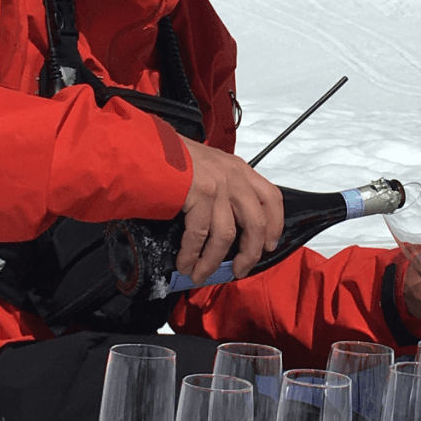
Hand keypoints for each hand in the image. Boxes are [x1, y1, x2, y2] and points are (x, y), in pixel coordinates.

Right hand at [177, 138, 283, 285]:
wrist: (146, 146)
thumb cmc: (171, 157)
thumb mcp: (208, 165)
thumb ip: (221, 188)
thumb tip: (223, 226)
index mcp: (238, 168)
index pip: (271, 197)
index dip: (274, 224)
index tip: (269, 244)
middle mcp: (234, 175)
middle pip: (255, 222)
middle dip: (249, 253)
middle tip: (239, 270)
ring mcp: (218, 184)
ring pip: (227, 235)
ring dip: (213, 261)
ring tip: (200, 274)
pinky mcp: (200, 193)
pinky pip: (200, 235)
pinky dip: (192, 255)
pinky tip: (185, 263)